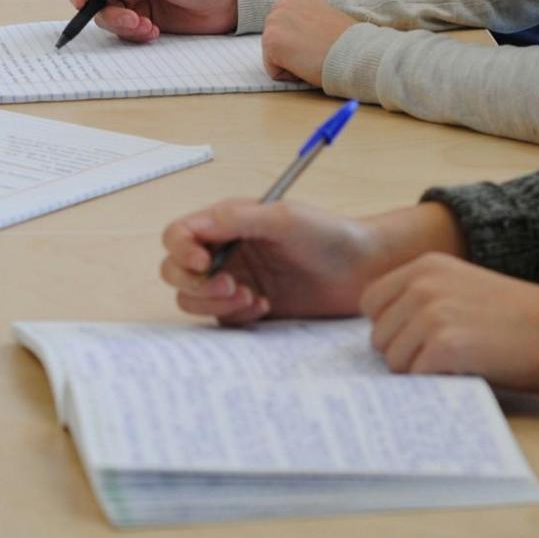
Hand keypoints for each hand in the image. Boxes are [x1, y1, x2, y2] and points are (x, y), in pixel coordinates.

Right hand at [65, 0, 237, 40]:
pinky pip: (126, 32)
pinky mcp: (144, 20)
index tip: (81, 5)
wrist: (227, 2)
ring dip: (125, 27)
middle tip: (134, 22)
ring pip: (110, 19)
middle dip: (112, 15)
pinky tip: (155, 32)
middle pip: (97, 2)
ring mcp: (135, 1)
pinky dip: (136, 35)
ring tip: (149, 28)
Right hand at [161, 200, 391, 324]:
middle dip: (195, 283)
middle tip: (231, 285)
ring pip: (193, 298)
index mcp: (227, 223)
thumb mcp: (284, 218)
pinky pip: (220, 319)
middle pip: (175, 270)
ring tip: (251, 297)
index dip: (181, 250)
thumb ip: (237, 219)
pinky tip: (264, 306)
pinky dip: (235, 316)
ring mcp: (234, 280)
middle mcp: (225, 251)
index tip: (203, 263)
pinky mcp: (247, 307)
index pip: (179, 235)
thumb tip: (197, 227)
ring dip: (214, 303)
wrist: (363, 270)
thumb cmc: (328, 234)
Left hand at [261, 0, 356, 84]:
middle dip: (291, 52)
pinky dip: (289, 75)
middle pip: (275, 40)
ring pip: (273, 56)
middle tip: (314, 54)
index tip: (316, 46)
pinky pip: (273, 70)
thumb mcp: (327, 19)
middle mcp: (283, 4)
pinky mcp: (270, 41)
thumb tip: (301, 36)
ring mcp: (274, 22)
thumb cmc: (348, 42)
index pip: (285, 27)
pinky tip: (307, 66)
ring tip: (312, 58)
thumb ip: (309, 22)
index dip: (300, 42)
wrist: (354, 53)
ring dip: (290, 63)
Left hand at [360, 253, 538, 391]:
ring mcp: (431, 314)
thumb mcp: (462, 287)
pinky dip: (434, 383)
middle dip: (403, 354)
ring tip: (456, 365)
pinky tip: (464, 373)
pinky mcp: (445, 345)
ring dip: (418, 372)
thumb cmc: (519, 318)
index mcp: (424, 266)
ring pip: (393, 360)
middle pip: (378, 336)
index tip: (415, 340)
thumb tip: (385, 335)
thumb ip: (422, 299)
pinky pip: (415, 376)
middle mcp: (422, 284)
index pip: (371, 303)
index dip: (390, 328)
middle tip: (442, 359)